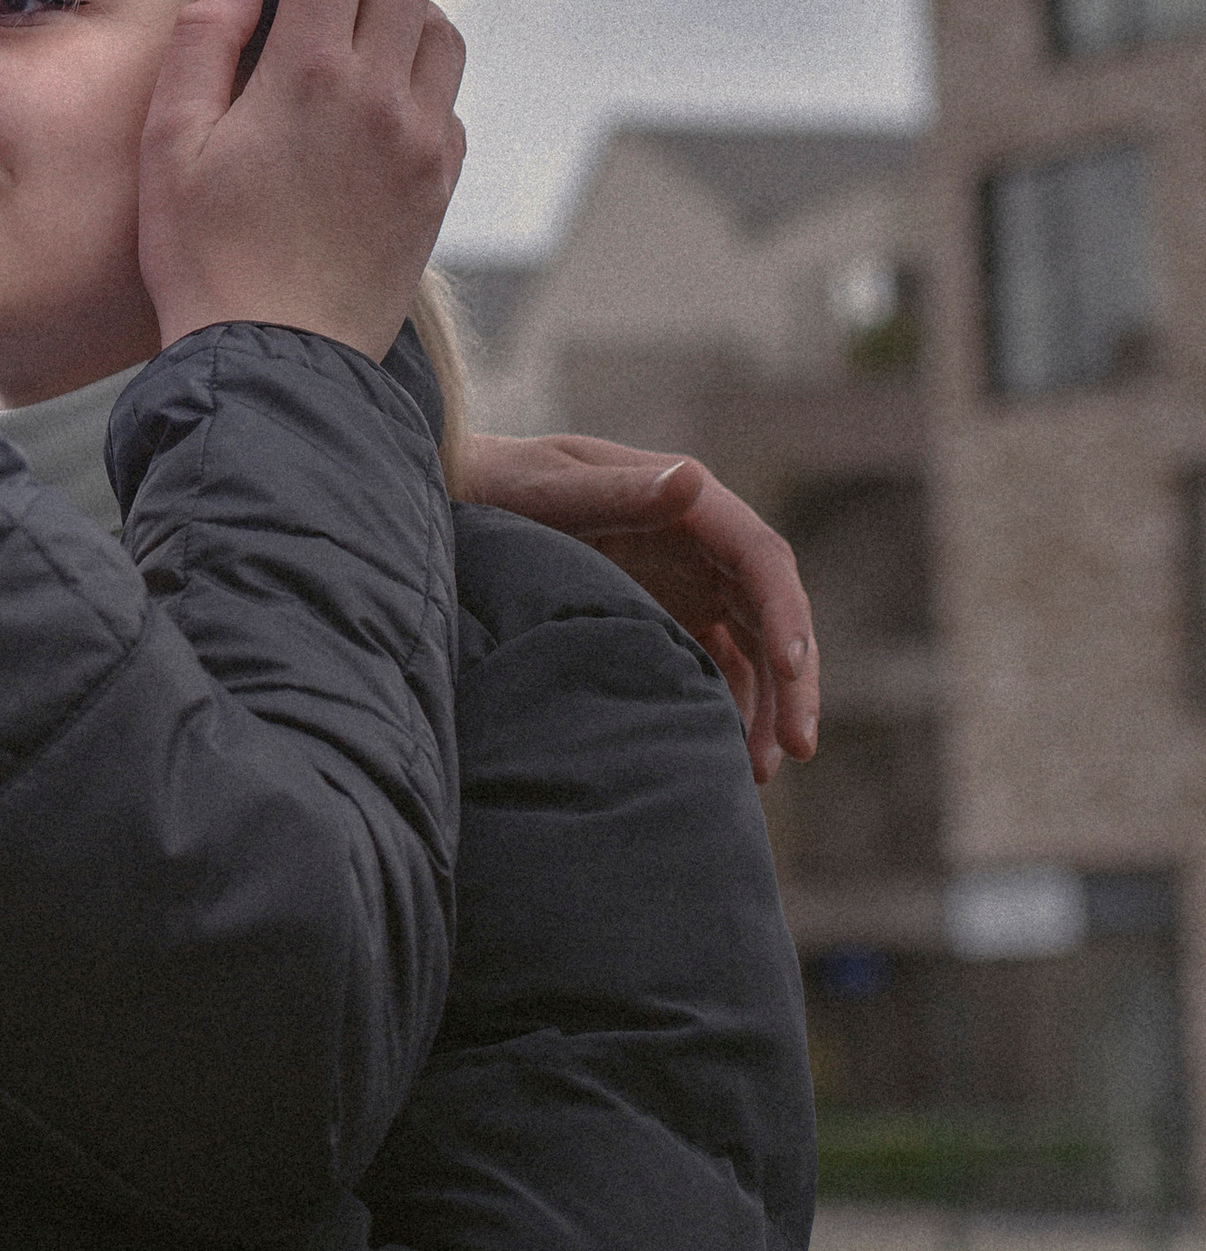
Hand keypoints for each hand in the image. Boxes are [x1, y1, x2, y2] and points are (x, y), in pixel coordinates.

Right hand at [139, 0, 466, 364]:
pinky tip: (372, 104)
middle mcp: (381, 97)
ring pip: (442, 31)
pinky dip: (418, 79)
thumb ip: (205, 41)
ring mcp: (421, 143)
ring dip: (401, 12)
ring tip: (352, 33)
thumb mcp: (170, 142)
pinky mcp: (439, 186)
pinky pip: (449, 100)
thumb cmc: (204, 254)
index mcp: (308, 74)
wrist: (274, 361)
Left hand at [452, 432, 819, 783]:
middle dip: (793, 678)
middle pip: (771, 609)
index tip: (791, 667)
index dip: (785, 612)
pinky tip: (729, 755)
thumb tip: (691, 480)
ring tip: (761, 770)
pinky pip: (718, 665)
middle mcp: (696, 538)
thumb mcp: (543, 489)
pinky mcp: (667, 617)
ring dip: (768, 704)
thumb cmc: (492, 487)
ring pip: (754, 645)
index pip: (759, 556)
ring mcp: (685, 579)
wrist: (450, 506)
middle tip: (799, 748)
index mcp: (680, 499)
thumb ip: (613, 492)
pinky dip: (732, 708)